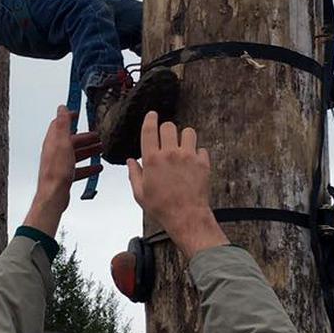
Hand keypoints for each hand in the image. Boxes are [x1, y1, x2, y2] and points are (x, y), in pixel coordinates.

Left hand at [23, 106, 102, 236]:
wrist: (54, 194)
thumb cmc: (56, 170)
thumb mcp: (62, 142)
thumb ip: (63, 124)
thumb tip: (62, 108)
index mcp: (53, 141)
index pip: (60, 124)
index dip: (69, 118)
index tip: (78, 113)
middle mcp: (55, 151)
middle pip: (72, 140)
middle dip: (85, 137)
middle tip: (98, 135)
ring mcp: (60, 164)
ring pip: (76, 154)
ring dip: (89, 150)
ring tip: (101, 148)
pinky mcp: (65, 176)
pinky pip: (78, 169)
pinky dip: (88, 166)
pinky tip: (97, 167)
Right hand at [126, 112, 228, 259]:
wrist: (186, 217)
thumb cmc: (161, 207)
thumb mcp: (140, 193)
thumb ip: (134, 174)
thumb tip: (130, 161)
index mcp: (152, 159)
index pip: (150, 129)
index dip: (150, 119)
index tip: (152, 115)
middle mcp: (171, 154)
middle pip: (169, 126)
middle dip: (167, 130)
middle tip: (167, 139)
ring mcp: (188, 157)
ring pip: (188, 132)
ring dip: (184, 137)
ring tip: (182, 147)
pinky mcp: (203, 163)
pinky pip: (202, 149)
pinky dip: (198, 153)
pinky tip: (193, 162)